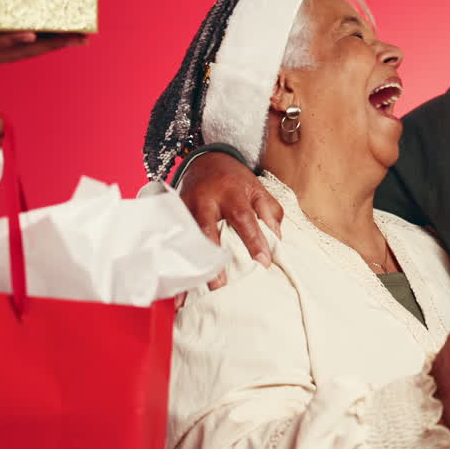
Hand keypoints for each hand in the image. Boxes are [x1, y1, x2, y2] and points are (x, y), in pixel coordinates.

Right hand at [178, 152, 282, 273]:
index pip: (244, 218)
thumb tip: (277, 242)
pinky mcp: (173, 214)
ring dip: (191, 262)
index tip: (263, 263)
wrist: (207, 160)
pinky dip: (175, 261)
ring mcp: (186, 207)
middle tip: (220, 285)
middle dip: (213, 257)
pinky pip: (173, 239)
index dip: (254, 241)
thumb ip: (270, 214)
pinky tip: (175, 285)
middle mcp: (206, 200)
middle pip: (207, 228)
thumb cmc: (236, 182)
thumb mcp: (259, 190)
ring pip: (187, 236)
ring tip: (195, 287)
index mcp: (232, 193)